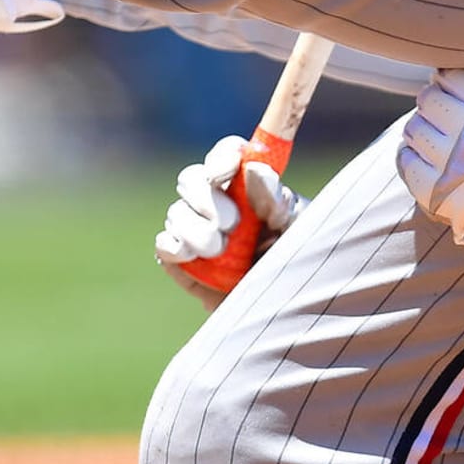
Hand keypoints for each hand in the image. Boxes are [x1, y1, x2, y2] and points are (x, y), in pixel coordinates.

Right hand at [156, 135, 304, 308]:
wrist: (284, 308)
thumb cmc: (296, 261)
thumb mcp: (297, 230)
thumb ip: (277, 201)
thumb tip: (255, 169)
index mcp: (248, 188)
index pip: (227, 156)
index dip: (223, 157)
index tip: (228, 170)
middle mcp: (217, 204)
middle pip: (191, 179)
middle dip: (206, 198)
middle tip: (232, 223)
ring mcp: (196, 231)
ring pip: (177, 212)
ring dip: (197, 229)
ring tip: (222, 250)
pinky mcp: (182, 260)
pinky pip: (165, 243)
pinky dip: (174, 244)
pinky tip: (191, 254)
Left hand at [396, 68, 463, 296]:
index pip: (452, 76)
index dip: (451, 79)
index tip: (453, 85)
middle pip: (428, 99)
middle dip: (435, 101)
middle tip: (445, 111)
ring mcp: (448, 165)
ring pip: (413, 128)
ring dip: (424, 128)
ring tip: (438, 136)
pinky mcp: (435, 194)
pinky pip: (405, 161)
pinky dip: (411, 155)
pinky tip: (424, 156)